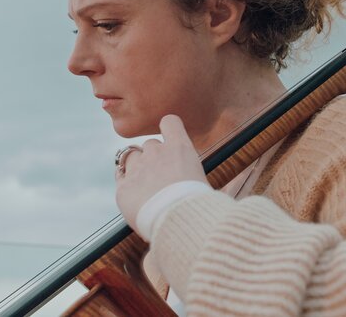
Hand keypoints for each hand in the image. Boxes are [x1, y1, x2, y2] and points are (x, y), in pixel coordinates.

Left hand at [115, 114, 208, 232]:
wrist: (180, 224)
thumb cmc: (201, 206)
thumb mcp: (207, 183)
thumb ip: (198, 173)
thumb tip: (223, 189)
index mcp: (180, 147)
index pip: (169, 121)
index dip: (169, 130)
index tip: (171, 141)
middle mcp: (156, 153)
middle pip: (151, 144)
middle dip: (154, 157)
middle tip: (163, 178)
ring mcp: (138, 169)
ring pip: (131, 157)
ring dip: (138, 168)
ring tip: (147, 187)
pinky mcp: (123, 188)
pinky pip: (121, 178)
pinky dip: (128, 186)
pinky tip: (137, 199)